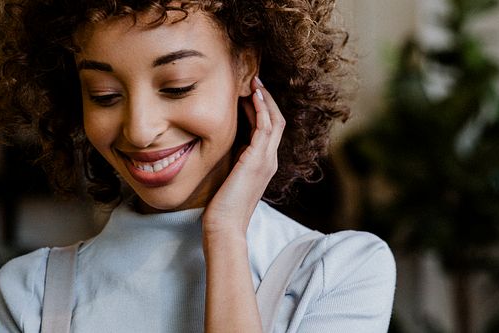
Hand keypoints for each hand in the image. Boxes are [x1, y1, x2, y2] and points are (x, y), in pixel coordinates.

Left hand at [201, 76, 284, 235]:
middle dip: (267, 98)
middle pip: (277, 120)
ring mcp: (267, 160)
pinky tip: (253, 95)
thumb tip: (221, 141)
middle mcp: (270, 160)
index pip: (269, 128)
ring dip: (265, 98)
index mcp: (264, 163)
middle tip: (254, 79)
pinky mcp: (258, 160)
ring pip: (274, 120)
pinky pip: (265, 127)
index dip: (262, 108)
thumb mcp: (228, 175)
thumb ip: (231, 158)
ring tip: (254, 81)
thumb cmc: (222, 206)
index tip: (249, 91)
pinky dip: (262, 109)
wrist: (225, 225)